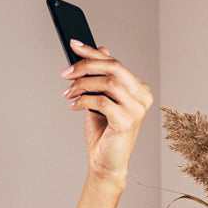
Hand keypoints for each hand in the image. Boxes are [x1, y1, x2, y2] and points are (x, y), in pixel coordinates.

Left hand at [61, 39, 152, 184]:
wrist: (106, 164)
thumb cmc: (103, 133)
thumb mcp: (99, 100)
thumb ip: (100, 78)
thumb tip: (100, 50)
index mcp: (138, 88)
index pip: (114, 62)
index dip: (92, 52)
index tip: (73, 44)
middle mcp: (142, 95)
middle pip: (113, 67)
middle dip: (85, 66)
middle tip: (65, 73)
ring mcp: (137, 108)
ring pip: (107, 82)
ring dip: (82, 85)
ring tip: (67, 94)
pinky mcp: (127, 121)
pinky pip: (102, 101)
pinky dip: (84, 101)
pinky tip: (73, 106)